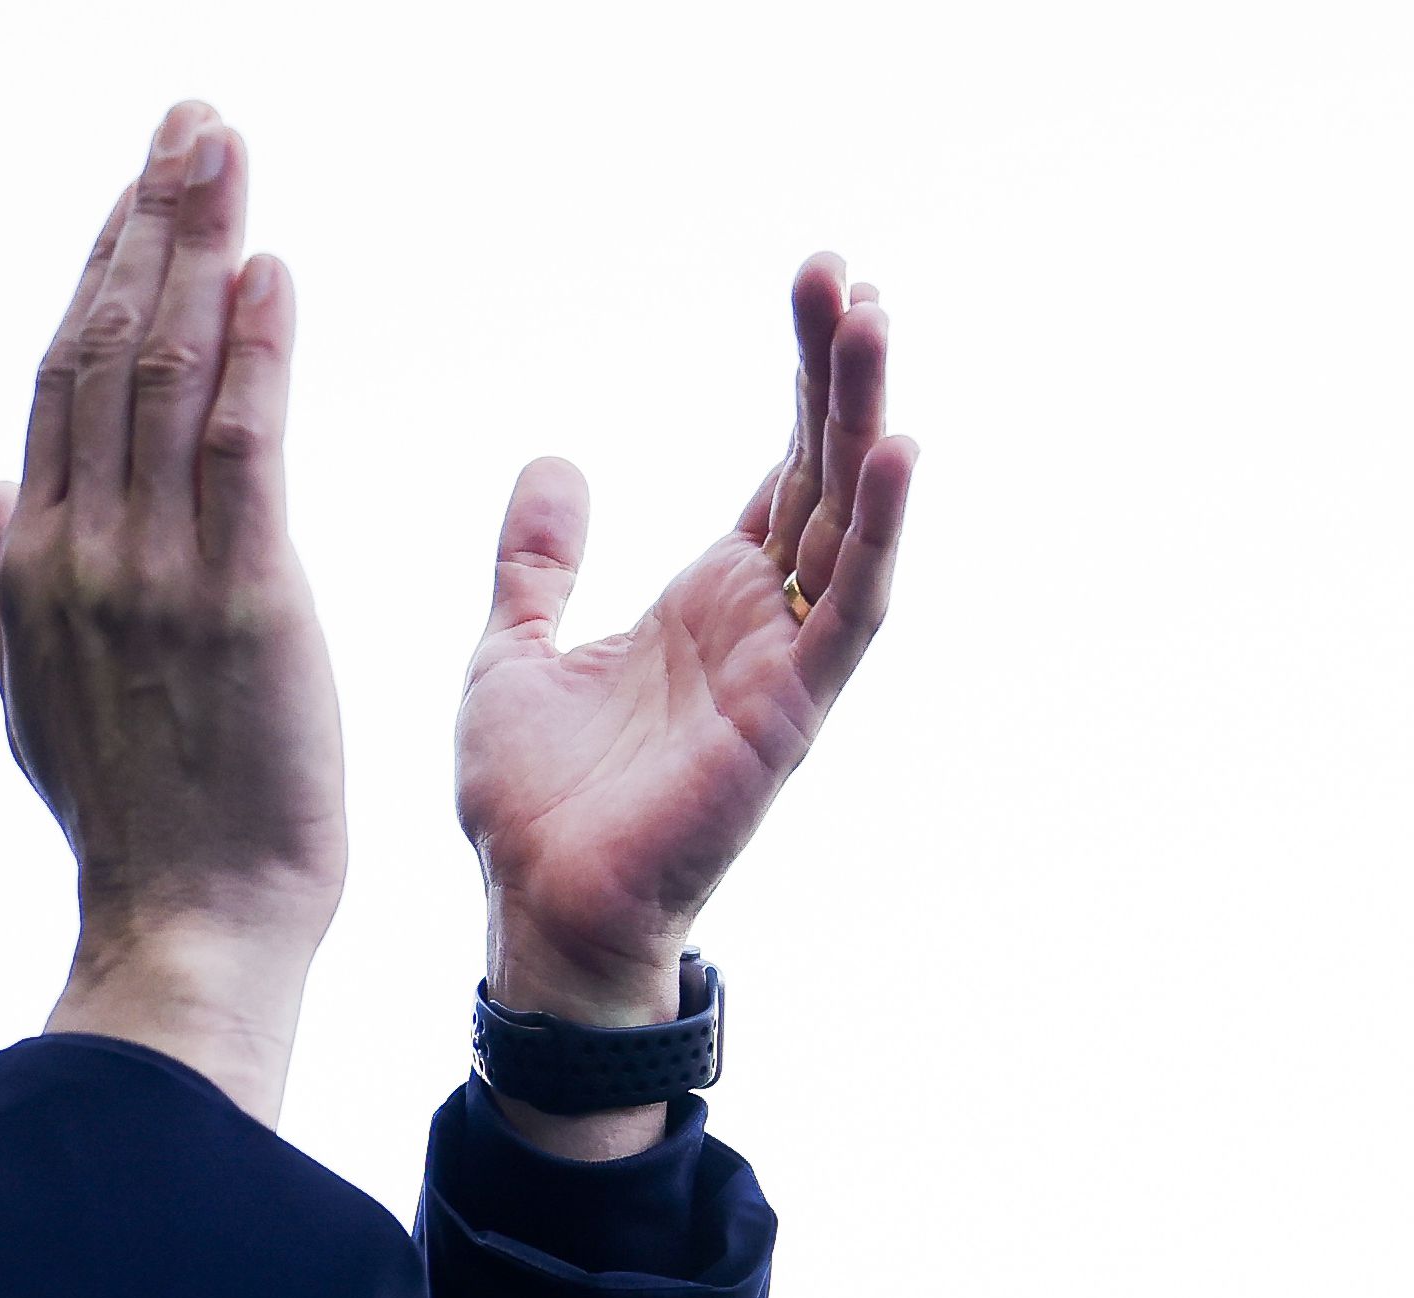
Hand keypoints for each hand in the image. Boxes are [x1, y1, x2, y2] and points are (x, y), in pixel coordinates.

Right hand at [0, 102, 345, 1123]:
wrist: (189, 926)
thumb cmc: (137, 823)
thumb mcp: (37, 703)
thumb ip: (3, 593)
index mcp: (32, 566)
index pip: (65, 382)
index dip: (105, 268)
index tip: (145, 180)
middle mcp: (79, 553)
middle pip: (108, 350)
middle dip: (149, 220)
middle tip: (194, 121)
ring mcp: (155, 578)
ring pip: (166, 378)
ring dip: (198, 249)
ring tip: (225, 152)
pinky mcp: (242, 607)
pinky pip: (241, 454)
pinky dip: (251, 356)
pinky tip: (267, 273)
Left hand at [457, 254, 917, 1143]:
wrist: (534, 910)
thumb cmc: (533, 804)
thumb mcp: (514, 648)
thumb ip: (541, 561)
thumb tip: (553, 463)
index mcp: (710, 600)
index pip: (780, 463)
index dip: (801, 376)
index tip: (814, 279)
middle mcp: (763, 622)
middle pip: (823, 470)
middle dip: (839, 370)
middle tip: (848, 271)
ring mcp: (786, 665)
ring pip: (849, 520)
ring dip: (867, 420)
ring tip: (876, 317)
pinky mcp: (790, 713)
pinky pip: (851, 611)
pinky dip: (879, 532)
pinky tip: (898, 449)